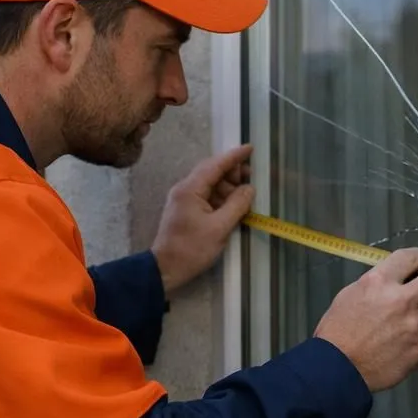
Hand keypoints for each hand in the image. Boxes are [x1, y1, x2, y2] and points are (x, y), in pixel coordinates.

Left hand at [150, 144, 256, 294]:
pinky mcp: (186, 210)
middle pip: (212, 172)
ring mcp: (184, 199)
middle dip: (232, 172)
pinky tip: (234, 204)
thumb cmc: (191, 249)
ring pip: (210, 184)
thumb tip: (249, 188)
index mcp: (190, 189)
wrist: (166, 268)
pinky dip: (221, 197)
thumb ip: (237, 205)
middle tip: (252, 176)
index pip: (215, 165)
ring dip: (228, 186)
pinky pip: (206, 196)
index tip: (251, 148)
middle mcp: (185, 189)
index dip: (234, 156)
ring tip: (246, 194)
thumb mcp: (219, 228)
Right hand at [314, 246, 417, 392]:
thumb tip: (396, 280)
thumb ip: (377, 284)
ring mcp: (415, 324)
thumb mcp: (350, 295)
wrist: (338, 369)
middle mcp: (402, 300)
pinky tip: (402, 339)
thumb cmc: (337, 332)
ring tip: (408, 319)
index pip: (412, 256)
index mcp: (380, 282)